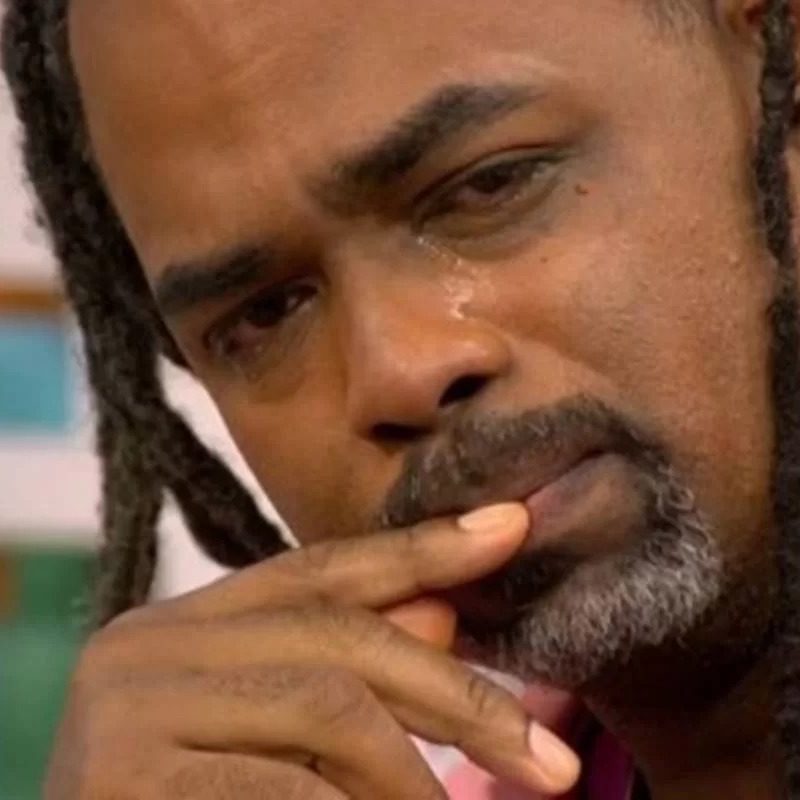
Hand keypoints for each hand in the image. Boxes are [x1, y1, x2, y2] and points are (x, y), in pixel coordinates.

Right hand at [46, 503, 580, 798]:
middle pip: (339, 636)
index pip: (318, 569)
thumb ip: (340, 675)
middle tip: (548, 766)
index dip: (421, 548)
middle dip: (457, 696)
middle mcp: (146, 645)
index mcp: (181, 626)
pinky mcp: (123, 780)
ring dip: (413, 776)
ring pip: (329, 707)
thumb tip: (438, 617)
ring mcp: (128, 710)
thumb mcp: (269, 740)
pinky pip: (290, 789)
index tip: (511, 527)